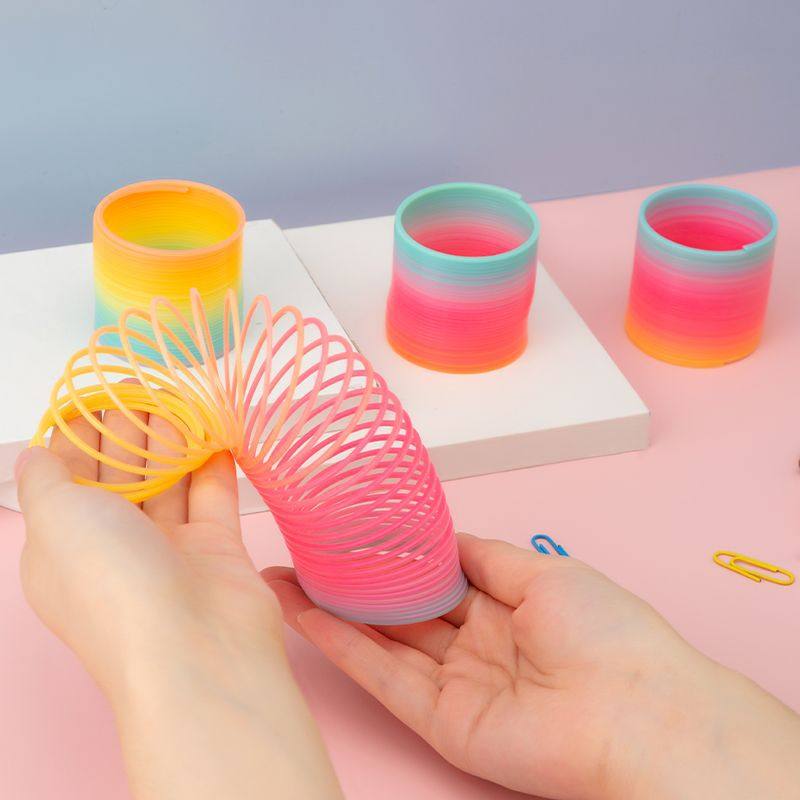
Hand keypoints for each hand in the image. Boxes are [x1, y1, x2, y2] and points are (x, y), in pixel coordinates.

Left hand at [16, 412, 341, 799]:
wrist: (195, 647)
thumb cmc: (111, 582)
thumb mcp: (56, 521)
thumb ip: (45, 479)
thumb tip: (33, 452)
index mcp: (65, 547)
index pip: (67, 480)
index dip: (77, 436)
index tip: (93, 394)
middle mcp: (116, 547)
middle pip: (121, 476)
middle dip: (127, 430)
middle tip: (142, 382)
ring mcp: (170, 549)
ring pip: (168, 482)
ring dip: (171, 439)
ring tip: (178, 391)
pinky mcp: (216, 548)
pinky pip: (212, 495)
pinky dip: (212, 462)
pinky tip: (215, 426)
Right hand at [264, 534, 799, 799]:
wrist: (636, 712)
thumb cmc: (605, 630)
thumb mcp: (541, 573)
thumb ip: (483, 556)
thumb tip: (440, 536)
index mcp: (504, 605)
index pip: (434, 576)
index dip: (393, 554)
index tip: (352, 529)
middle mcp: (473, 643)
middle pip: (400, 609)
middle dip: (352, 581)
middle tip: (302, 550)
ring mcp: (453, 683)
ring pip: (380, 641)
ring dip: (331, 610)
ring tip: (282, 577)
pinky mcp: (439, 721)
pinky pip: (382, 677)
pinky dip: (340, 646)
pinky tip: (303, 613)